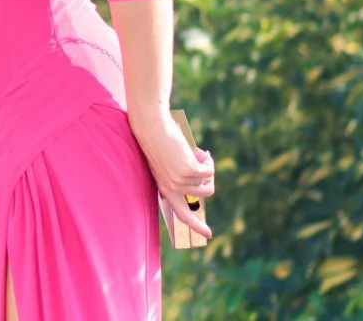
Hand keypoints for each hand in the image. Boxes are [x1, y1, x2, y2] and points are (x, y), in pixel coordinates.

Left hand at [131, 112, 215, 239]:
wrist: (152, 128)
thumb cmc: (160, 142)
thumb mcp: (168, 163)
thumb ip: (182, 175)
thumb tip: (204, 179)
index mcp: (165, 188)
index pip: (181, 213)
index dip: (195, 225)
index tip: (208, 234)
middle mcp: (172, 188)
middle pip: (205, 194)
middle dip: (210, 180)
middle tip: (204, 163)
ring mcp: (181, 181)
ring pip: (208, 181)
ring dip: (207, 166)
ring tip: (195, 153)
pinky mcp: (190, 171)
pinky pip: (209, 171)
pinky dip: (207, 160)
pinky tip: (198, 151)